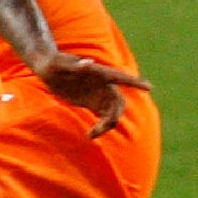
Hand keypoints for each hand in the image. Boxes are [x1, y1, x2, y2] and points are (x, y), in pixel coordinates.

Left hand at [31, 51, 151, 137]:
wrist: (48, 69)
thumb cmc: (54, 63)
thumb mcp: (61, 64)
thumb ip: (75, 65)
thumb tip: (88, 63)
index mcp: (99, 73)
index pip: (121, 77)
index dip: (135, 82)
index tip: (149, 87)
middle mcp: (102, 84)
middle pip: (117, 103)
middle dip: (113, 117)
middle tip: (99, 129)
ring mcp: (98, 94)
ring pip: (112, 112)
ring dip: (107, 125)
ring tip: (91, 135)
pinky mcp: (92, 102)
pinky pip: (103, 116)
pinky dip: (100, 126)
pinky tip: (90, 134)